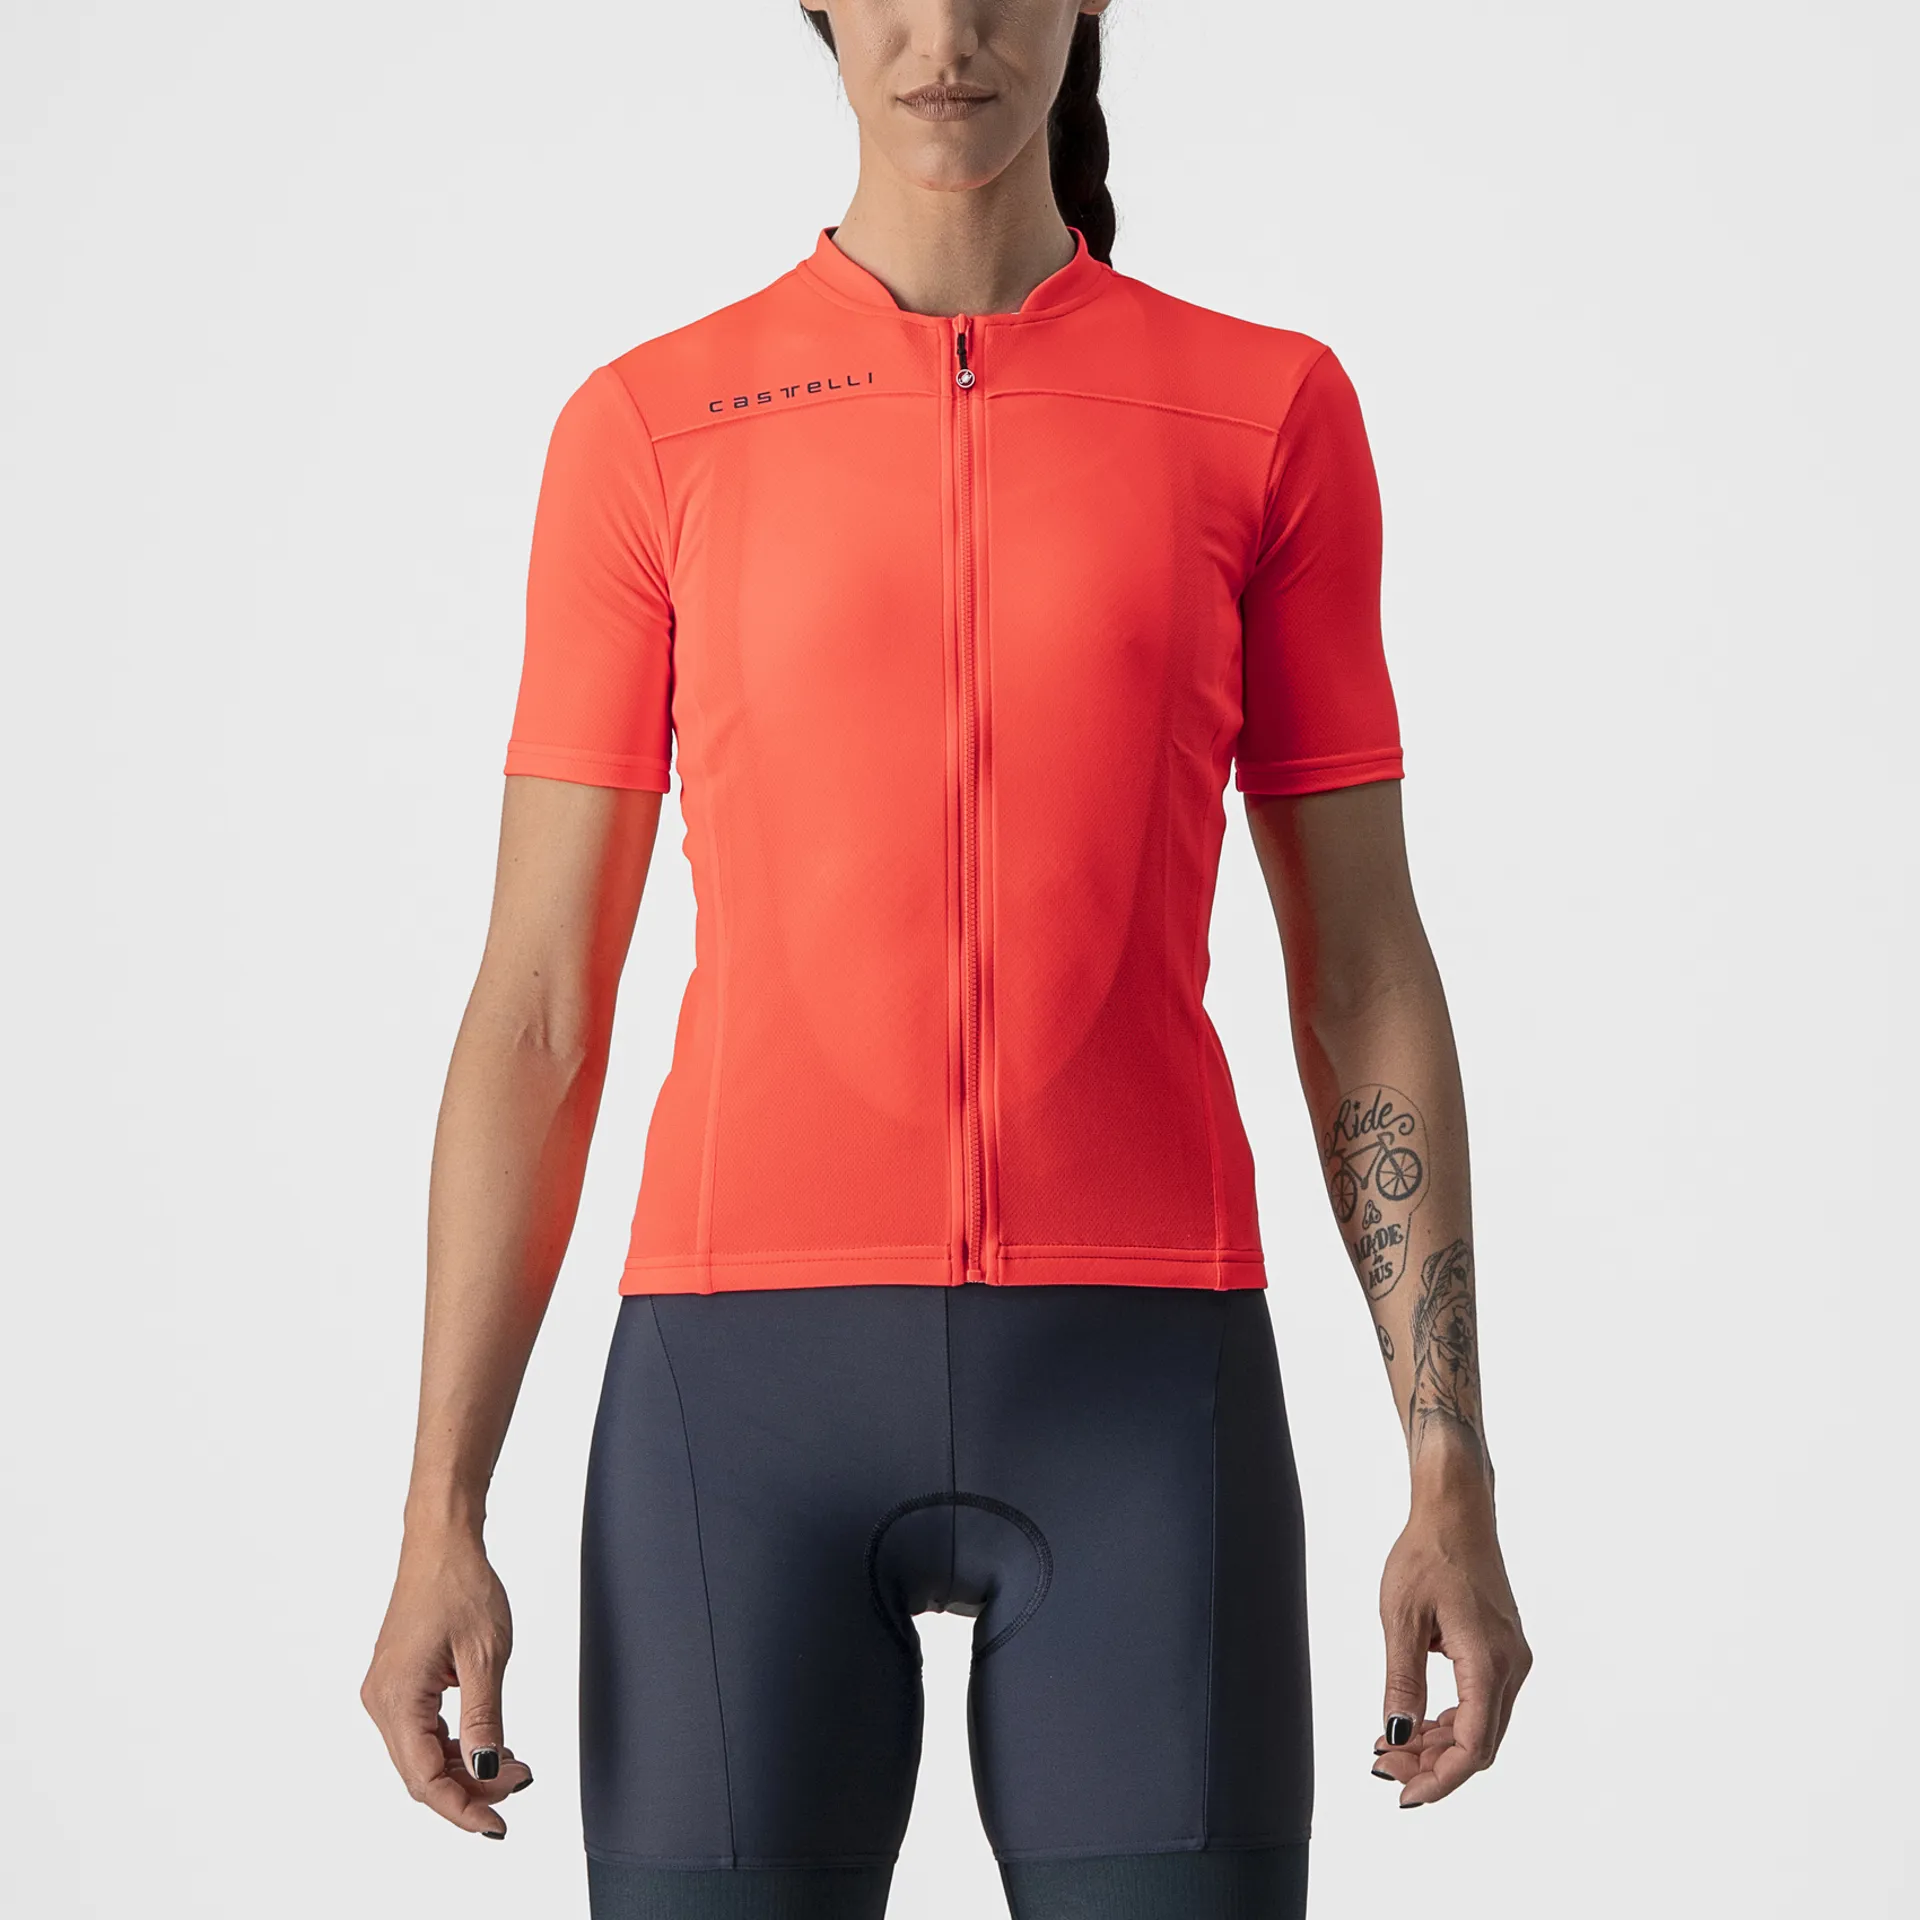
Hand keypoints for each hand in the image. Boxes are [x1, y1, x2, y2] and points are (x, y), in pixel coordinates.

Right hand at [361, 1528, 534, 1836]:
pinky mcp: (399, 1684)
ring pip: (422, 1755)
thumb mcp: (486, 1656)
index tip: (497, 1825)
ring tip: (516, 1764)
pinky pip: (423, 1732)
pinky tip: (491, 1744)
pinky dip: (455, 1745)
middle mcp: (381, 1701)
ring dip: (465, 1767)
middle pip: (420, 1773)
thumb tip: (487, 1770)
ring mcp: (387, 1693)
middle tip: (521, 1783)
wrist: (442, 1542)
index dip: (461, 1809)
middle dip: (471, 1788)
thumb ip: (484, 1718)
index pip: (423, 1778)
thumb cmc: (462, 1585)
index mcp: (397, 1697)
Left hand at [1369, 1477, 1530, 1807]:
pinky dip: (1449, 1720)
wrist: (1455, 1510)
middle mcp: (1511, 1666)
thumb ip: (1401, 1682)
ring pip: (1481, 1726)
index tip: (1402, 1793)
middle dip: (1433, 1766)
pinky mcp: (1502, 1649)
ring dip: (1439, 1745)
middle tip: (1382, 1766)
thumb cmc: (1426, 1553)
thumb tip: (1396, 1737)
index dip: (1439, 1780)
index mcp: (1489, 1662)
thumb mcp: (1400, 1618)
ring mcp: (1511, 1658)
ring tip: (1389, 1746)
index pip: (1473, 1746)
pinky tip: (1414, 1721)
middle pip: (1479, 1744)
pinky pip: (1481, 1702)